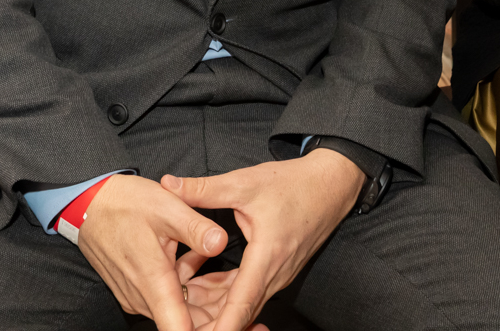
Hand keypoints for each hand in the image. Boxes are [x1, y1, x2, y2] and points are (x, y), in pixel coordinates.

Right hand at [76, 174, 228, 330]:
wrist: (89, 205)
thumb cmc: (126, 203)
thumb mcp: (166, 206)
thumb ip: (195, 228)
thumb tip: (221, 242)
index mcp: (153, 281)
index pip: (179, 328)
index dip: (208, 329)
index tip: (227, 322)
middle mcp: (142, 297)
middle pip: (183, 321)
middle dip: (212, 310)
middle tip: (235, 286)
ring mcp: (136, 296)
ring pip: (176, 308)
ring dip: (201, 295)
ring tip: (224, 273)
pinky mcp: (134, 291)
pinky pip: (165, 297)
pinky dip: (185, 284)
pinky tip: (197, 258)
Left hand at [164, 149, 364, 330]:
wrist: (331, 186)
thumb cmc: (293, 184)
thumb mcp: (245, 182)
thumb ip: (204, 189)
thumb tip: (168, 185)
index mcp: (267, 256)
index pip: (241, 304)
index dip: (222, 327)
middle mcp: (275, 274)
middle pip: (240, 313)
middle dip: (211, 324)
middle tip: (182, 323)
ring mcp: (277, 276)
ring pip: (243, 304)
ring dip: (216, 310)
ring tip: (184, 307)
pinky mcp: (276, 272)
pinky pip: (249, 293)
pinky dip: (227, 296)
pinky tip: (202, 290)